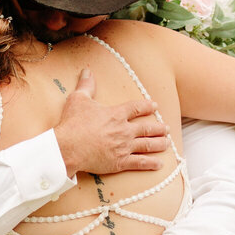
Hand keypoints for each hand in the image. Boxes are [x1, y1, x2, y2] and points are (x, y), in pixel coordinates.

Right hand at [51, 69, 167, 177]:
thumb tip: (87, 71)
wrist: (67, 148)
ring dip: (159, 143)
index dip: (147, 106)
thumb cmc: (72, 124)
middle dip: (159, 128)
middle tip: (166, 129)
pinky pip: (140, 163)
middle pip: (147, 128)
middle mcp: (124, 130)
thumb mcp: (78, 100)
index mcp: (116, 114)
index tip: (155, 106)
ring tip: (167, 142)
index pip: (136, 108)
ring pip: (148, 145)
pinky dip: (151, 163)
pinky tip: (160, 164)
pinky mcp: (120, 162)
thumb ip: (86, 85)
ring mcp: (124, 147)